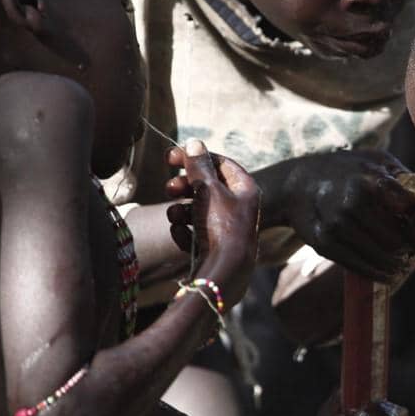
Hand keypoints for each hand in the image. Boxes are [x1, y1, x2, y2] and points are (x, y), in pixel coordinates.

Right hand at [164, 140, 260, 297]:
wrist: (224, 273)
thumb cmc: (221, 227)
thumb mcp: (209, 190)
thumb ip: (199, 166)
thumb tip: (195, 142)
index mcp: (245, 189)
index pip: (220, 163)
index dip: (196, 157)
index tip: (170, 157)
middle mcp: (238, 207)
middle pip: (206, 186)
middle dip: (184, 186)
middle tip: (169, 188)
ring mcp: (226, 228)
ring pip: (196, 209)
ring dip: (180, 210)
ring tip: (175, 216)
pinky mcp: (213, 246)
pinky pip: (193, 231)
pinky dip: (184, 231)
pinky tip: (180, 234)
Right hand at [277, 150, 414, 280]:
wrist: (298, 184)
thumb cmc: (345, 170)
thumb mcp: (375, 160)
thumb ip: (405, 178)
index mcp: (370, 179)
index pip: (410, 208)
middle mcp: (353, 203)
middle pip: (398, 240)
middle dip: (410, 246)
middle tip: (414, 248)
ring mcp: (336, 225)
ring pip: (382, 258)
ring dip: (397, 264)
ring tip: (403, 261)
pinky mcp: (325, 244)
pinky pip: (362, 267)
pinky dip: (380, 273)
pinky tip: (388, 272)